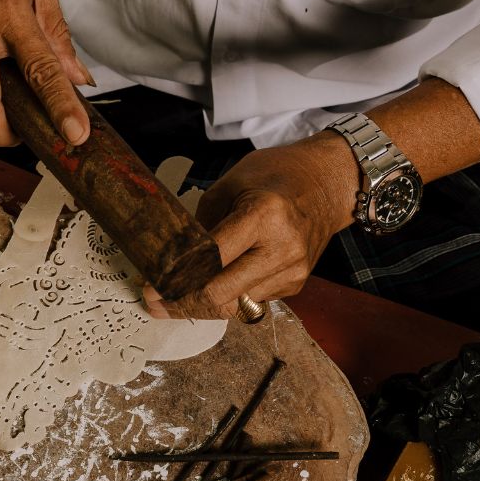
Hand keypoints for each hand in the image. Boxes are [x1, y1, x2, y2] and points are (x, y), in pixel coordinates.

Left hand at [143, 135, 358, 319]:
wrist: (327, 183)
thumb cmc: (276, 174)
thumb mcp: (230, 183)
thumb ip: (202, 223)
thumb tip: (175, 260)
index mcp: (263, 215)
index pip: (211, 260)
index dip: (176, 279)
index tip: (152, 287)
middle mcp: (282, 249)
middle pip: (221, 294)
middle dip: (183, 303)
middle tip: (156, 303)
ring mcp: (293, 271)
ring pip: (235, 306)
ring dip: (204, 304)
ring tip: (178, 296)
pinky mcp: (296, 284)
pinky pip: (252, 300)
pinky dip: (229, 297)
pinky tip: (215, 285)